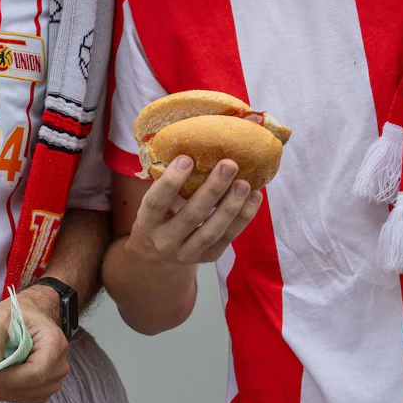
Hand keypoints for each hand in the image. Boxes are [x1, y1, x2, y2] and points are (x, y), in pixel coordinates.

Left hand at [0, 285, 69, 402]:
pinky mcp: (47, 387)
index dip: (7, 378)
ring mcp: (56, 378)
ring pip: (26, 395)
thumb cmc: (18, 312)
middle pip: (30, 387)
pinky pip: (26, 398)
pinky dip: (7, 392)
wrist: (34, 314)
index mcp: (54, 343)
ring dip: (1, 389)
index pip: (34, 373)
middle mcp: (60, 364)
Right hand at [126, 158, 262, 266]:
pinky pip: (228, 237)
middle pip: (191, 215)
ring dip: (231, 206)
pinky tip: (254, 197)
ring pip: (212, 230)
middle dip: (212, 189)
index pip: (156, 202)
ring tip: (245, 183)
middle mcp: (165, 240)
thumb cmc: (161, 215)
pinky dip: (244, 217)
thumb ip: (170, 181)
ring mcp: (187, 252)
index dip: (171, 181)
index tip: (187, 158)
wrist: (158, 255)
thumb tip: (195, 144)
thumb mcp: (156, 201)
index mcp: (147, 221)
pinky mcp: (208, 257)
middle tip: (229, 164)